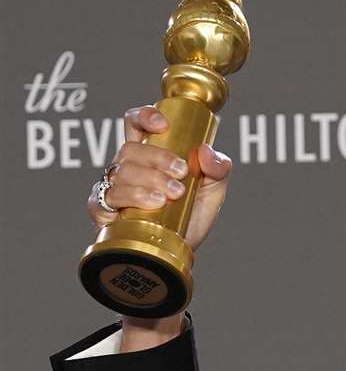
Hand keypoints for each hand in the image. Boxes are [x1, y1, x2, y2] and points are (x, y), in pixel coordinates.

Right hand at [87, 104, 231, 251]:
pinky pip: (104, 198)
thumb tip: (206, 151)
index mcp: (148, 153)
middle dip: (157, 158)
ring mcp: (113, 187)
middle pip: (131, 148)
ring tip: (170, 196)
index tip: (162, 125)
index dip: (144, 116)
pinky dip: (129, 199)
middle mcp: (127, 166)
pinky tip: (149, 205)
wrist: (178, 254)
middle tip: (181, 175)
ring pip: (120, 172)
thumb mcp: (211, 193)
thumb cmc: (189, 218)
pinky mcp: (103, 210)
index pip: (136, 123)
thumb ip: (218, 170)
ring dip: (148, 181)